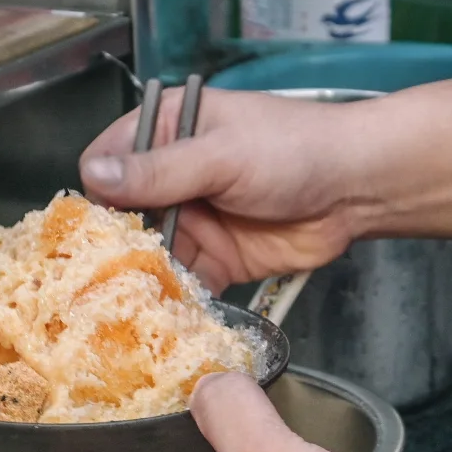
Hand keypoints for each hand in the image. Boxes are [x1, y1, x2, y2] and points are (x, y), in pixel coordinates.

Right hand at [79, 88, 369, 291]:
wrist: (358, 187)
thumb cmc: (293, 150)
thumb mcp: (221, 155)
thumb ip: (159, 171)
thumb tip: (93, 177)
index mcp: (165, 132)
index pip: (106, 165)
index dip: (97, 197)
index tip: (93, 231)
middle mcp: (170, 177)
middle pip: (120, 218)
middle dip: (113, 248)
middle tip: (100, 281)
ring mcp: (192, 221)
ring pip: (147, 256)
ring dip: (140, 281)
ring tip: (125, 307)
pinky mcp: (215, 259)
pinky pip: (183, 285)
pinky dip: (174, 302)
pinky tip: (164, 319)